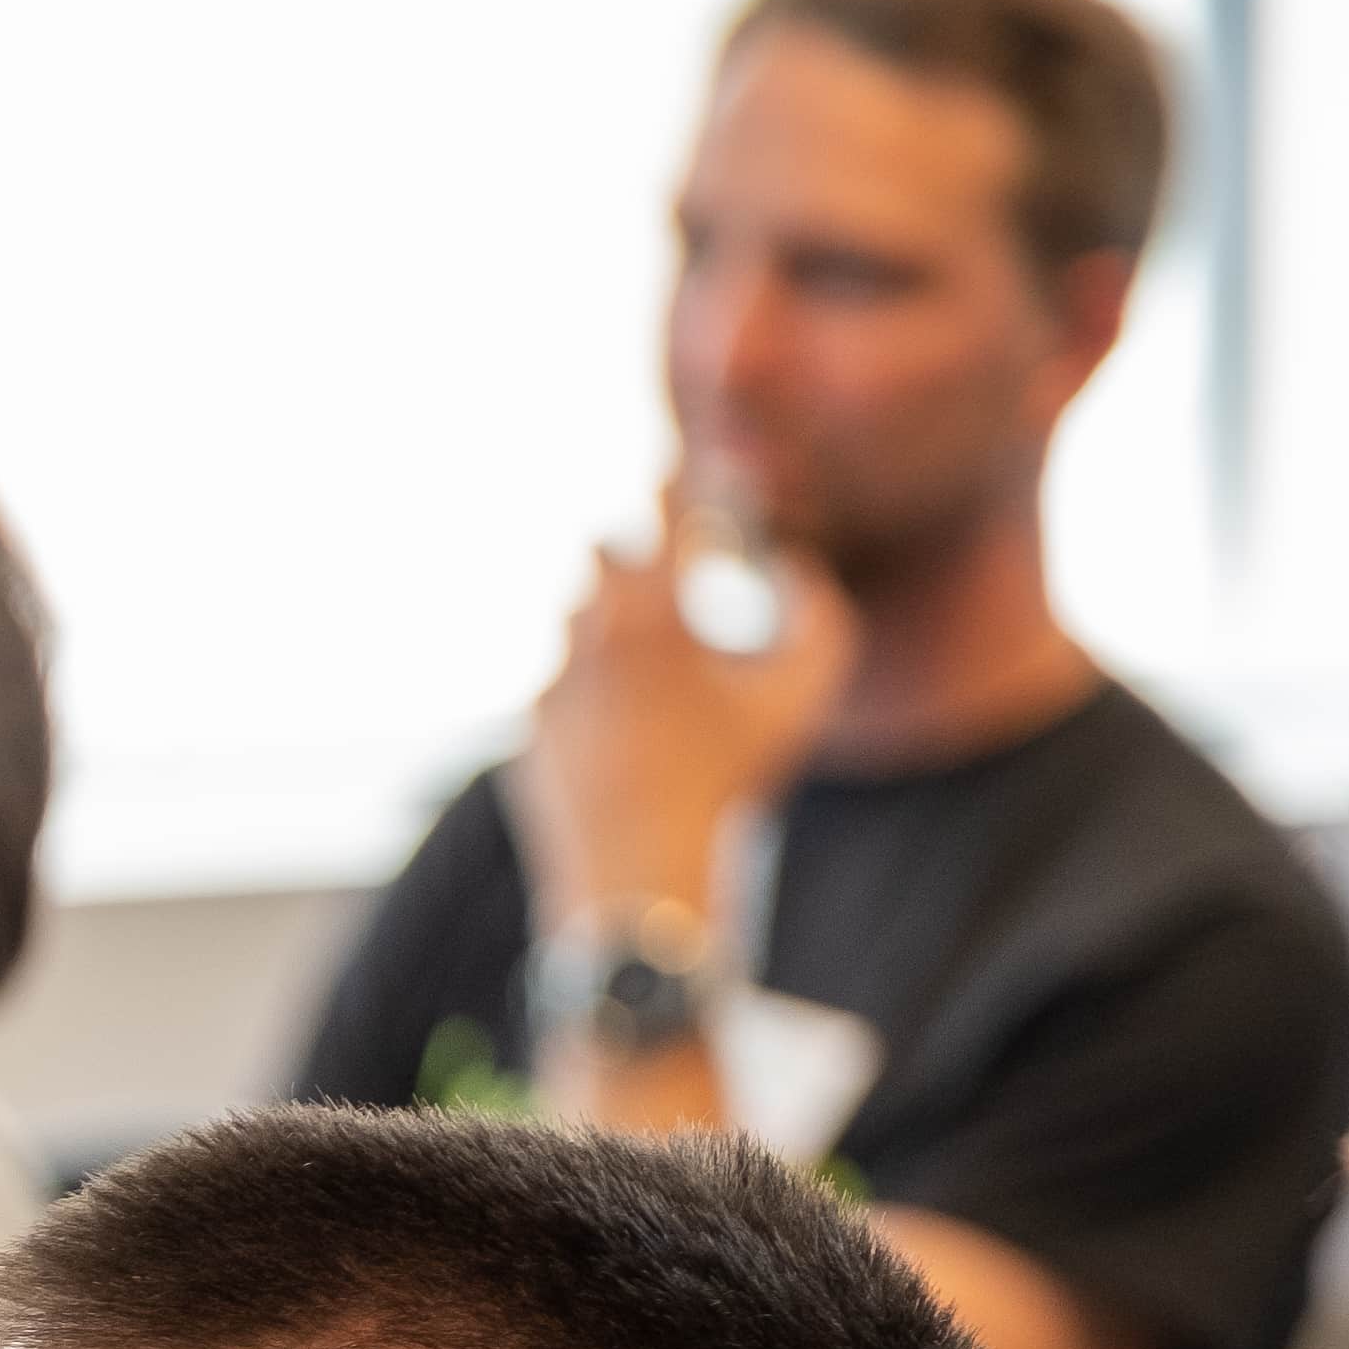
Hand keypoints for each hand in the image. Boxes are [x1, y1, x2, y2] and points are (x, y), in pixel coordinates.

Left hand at [503, 477, 857, 946]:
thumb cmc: (729, 781)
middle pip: (600, 554)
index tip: (682, 477)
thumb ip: (818, 619)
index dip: (678, 487)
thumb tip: (795, 572)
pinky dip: (589, 698)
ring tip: (648, 653)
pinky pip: (558, 693)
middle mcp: (589, 636)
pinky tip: (622, 727)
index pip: (665, 514)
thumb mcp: (800, 696)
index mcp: (653, 612)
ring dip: (608, 625)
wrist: (638, 871)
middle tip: (661, 569)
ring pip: (575, 623)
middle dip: (630, 554)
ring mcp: (551, 685)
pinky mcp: (529, 733)